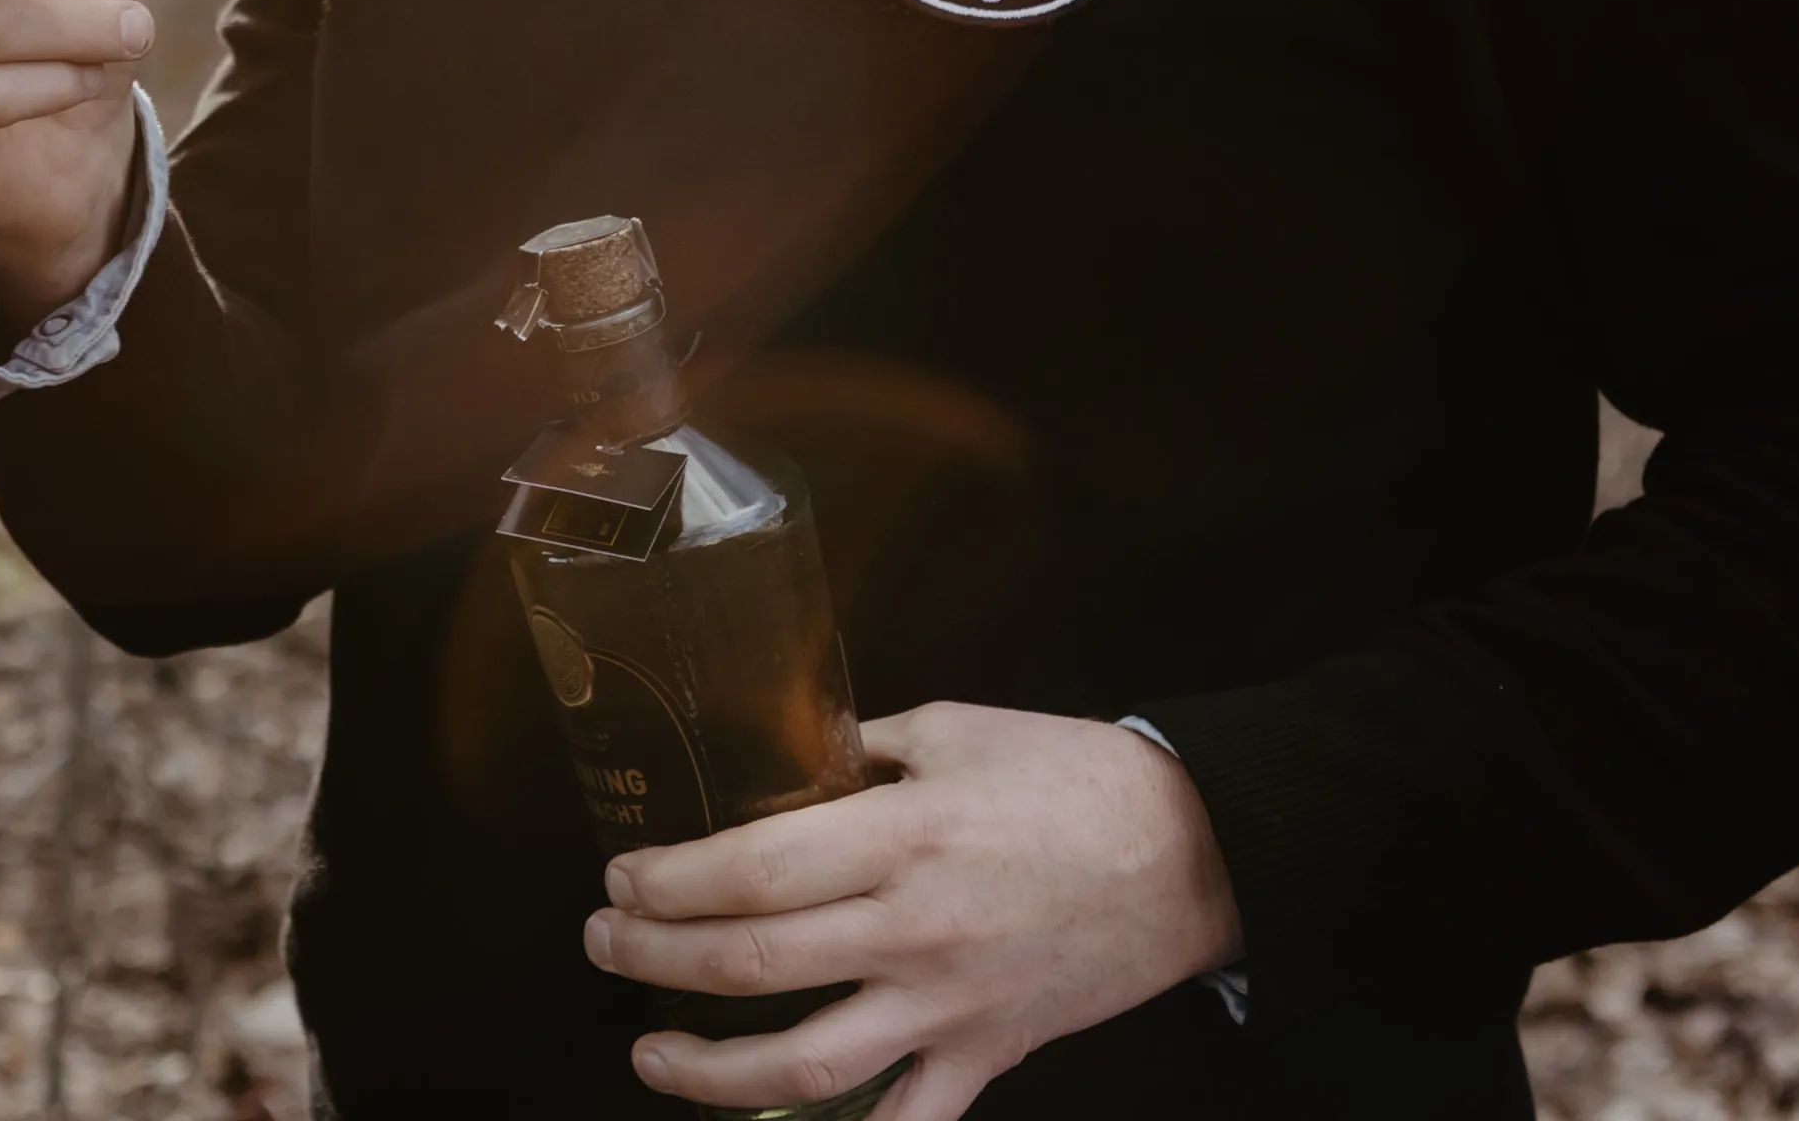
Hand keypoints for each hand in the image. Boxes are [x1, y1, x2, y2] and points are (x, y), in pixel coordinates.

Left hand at [582, 703, 1241, 1116]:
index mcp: (902, 836)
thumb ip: (855, 750)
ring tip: (650, 1052)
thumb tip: (776, 763)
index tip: (621, 878)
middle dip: (655, 959)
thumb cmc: (1070, 777)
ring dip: (711, 1071)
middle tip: (604, 943)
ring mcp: (951, 1006)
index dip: (668, 883)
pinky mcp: (990, 1054)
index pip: (750, 871)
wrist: (1194, 854)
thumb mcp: (953, 729)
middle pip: (755, 965)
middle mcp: (915, 931)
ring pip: (808, 1066)